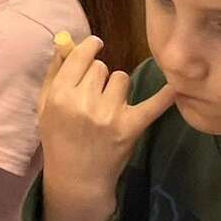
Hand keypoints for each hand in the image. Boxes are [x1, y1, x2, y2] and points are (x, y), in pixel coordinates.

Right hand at [37, 36, 176, 209]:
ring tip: (109, 105)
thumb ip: (54, 73)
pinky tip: (175, 86)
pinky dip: (164, 96)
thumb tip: (65, 42)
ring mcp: (110, 114)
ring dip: (117, 88)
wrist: (77, 177)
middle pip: (101, 67)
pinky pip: (151, 105)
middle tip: (94, 92)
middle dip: (98, 76)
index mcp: (61, 94)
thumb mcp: (45, 105)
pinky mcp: (131, 127)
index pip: (81, 57)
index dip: (89, 47)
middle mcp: (84, 101)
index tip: (95, 45)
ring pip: (122, 79)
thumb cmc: (58, 137)